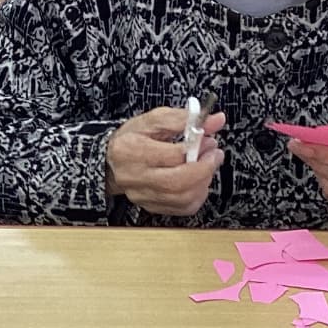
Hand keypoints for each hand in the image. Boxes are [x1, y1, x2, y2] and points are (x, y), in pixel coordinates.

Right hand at [106, 107, 225, 217]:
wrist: (112, 161)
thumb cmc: (132, 139)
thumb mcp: (153, 120)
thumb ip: (185, 118)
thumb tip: (215, 120)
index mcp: (130, 150)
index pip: (171, 155)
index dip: (197, 148)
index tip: (208, 139)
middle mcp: (134, 177)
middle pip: (177, 182)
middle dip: (204, 169)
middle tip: (214, 155)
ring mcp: (142, 195)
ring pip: (183, 198)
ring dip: (203, 182)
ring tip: (207, 166)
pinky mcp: (151, 206)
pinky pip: (183, 208)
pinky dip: (198, 195)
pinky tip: (197, 182)